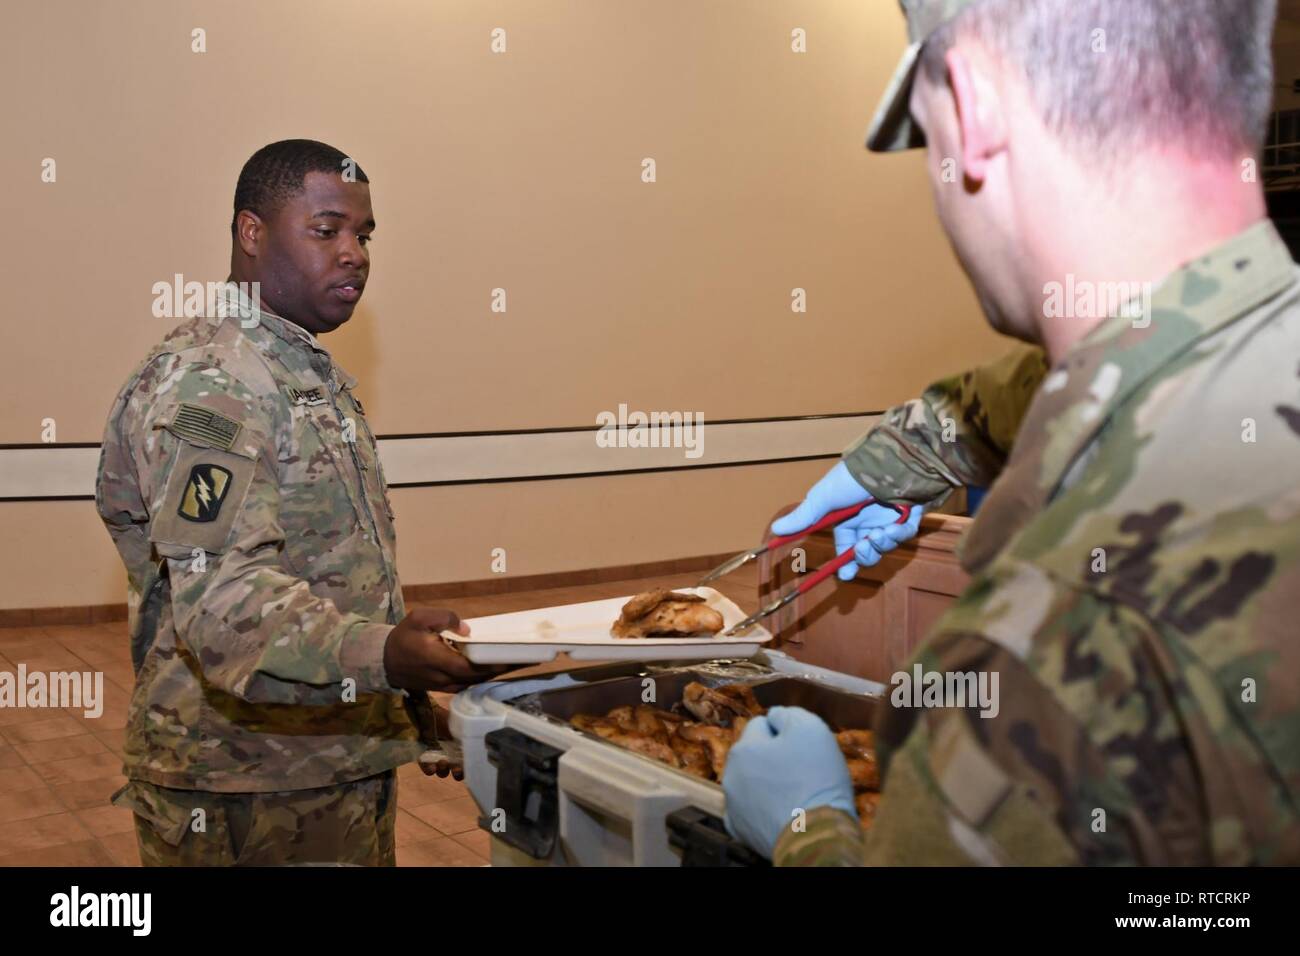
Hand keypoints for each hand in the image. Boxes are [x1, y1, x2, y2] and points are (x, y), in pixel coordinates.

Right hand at [383, 607, 508, 691]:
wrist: (384, 660)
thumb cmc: (404, 636)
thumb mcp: (419, 618)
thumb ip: (444, 619)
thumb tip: (467, 629)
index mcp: (437, 660)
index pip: (470, 667)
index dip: (492, 665)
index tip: (513, 658)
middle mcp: (443, 678)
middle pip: (478, 677)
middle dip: (503, 669)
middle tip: (528, 660)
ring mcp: (444, 686)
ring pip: (475, 682)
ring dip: (497, 674)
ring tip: (519, 663)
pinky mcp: (443, 688)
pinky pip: (468, 683)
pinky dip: (484, 677)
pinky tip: (498, 669)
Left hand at [416, 702, 464, 779]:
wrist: (424, 713)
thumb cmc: (444, 718)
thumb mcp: (459, 728)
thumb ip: (467, 739)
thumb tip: (477, 749)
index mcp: (460, 746)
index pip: (466, 762)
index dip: (468, 768)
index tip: (468, 768)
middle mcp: (450, 753)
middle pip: (456, 770)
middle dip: (457, 773)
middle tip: (456, 770)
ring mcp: (436, 756)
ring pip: (442, 771)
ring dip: (443, 771)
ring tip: (442, 762)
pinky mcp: (423, 757)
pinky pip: (427, 768)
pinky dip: (430, 770)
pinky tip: (432, 767)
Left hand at [723, 706, 856, 858]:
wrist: (814, 835)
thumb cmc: (814, 777)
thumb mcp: (810, 729)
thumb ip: (789, 715)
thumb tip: (775, 716)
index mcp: (744, 748)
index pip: (761, 724)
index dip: (784, 731)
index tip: (802, 746)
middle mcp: (731, 774)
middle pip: (753, 754)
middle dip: (772, 756)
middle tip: (800, 769)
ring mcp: (733, 805)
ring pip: (751, 781)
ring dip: (766, 781)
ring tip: (794, 792)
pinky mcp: (740, 830)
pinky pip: (751, 809)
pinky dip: (763, 807)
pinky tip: (781, 811)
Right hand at [772, 461, 924, 580]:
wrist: (886, 461)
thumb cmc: (852, 477)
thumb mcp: (823, 497)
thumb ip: (804, 516)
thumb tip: (775, 530)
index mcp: (848, 518)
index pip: (845, 546)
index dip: (845, 562)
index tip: (844, 575)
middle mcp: (868, 519)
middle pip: (867, 551)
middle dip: (864, 556)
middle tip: (862, 550)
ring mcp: (890, 518)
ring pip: (886, 545)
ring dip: (880, 544)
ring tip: (877, 535)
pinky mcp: (910, 515)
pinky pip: (906, 534)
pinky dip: (899, 534)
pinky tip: (894, 526)